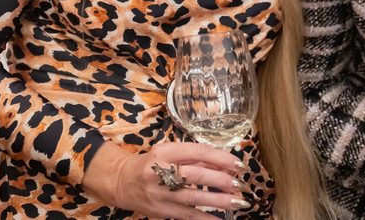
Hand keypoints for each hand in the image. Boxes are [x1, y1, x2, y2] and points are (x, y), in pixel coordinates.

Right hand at [82, 140, 270, 218]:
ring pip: (194, 197)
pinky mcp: (161, 211)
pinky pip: (187, 215)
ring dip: (219, 201)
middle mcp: (162, 172)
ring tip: (238, 202)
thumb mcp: (170, 152)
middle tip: (241, 184)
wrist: (123, 181)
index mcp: (166, 152)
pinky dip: (205, 218)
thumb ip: (195, 157)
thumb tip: (224, 164)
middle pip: (197, 176)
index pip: (198, 152)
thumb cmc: (152, 163)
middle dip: (222, 180)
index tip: (239, 164)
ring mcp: (161, 193)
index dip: (221, 158)